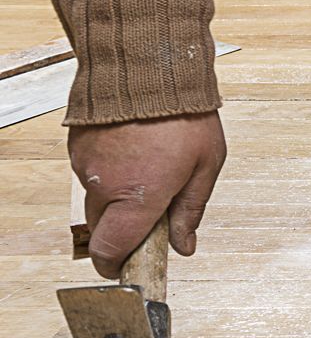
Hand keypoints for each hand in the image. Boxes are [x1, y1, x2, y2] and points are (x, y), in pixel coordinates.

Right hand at [68, 112, 226, 277]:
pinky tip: (133, 151)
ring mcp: (86, 166)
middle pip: (102, 228)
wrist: (148, 68)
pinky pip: (90, 173)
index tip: (123, 270)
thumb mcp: (205, 167)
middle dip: (121, 229)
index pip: (112, 249)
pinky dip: (108, 172)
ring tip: (149, 168)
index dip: (114, 266)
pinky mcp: (77, 147)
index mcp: (139, 197)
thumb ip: (190, 210)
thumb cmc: (185, 117)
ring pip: (95, 198)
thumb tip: (183, 247)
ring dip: (116, 196)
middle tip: (150, 213)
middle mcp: (104, 186)